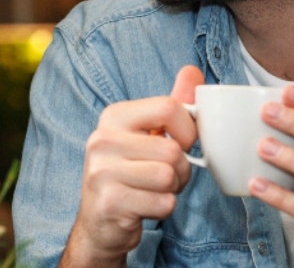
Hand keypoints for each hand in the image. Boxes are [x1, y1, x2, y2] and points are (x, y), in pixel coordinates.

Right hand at [61, 65, 203, 266]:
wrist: (100, 223)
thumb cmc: (130, 174)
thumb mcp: (147, 136)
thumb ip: (171, 105)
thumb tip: (192, 71)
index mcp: (113, 117)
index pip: (169, 108)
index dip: (187, 131)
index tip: (179, 144)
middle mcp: (102, 140)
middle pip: (172, 150)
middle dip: (180, 170)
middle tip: (163, 176)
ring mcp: (102, 172)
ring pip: (169, 176)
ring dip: (172, 190)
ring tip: (152, 190)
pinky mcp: (110, 202)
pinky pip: (163, 203)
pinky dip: (163, 208)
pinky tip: (144, 207)